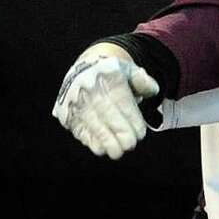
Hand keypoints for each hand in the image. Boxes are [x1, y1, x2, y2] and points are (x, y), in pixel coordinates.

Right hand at [53, 41, 158, 158]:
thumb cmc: (113, 74)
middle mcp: (88, 84)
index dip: (131, 118)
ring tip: (117, 152)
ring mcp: (75, 97)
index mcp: (107, 73)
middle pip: (105, 110)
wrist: (85, 66)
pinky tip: (101, 148)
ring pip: (90, 120)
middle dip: (119, 131)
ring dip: (105, 139)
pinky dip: (89, 139)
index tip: (140, 133)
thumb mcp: (130, 71)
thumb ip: (143, 82)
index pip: (121, 98)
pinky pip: (77, 126)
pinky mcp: (66, 110)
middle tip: (129, 145)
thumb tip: (152, 90)